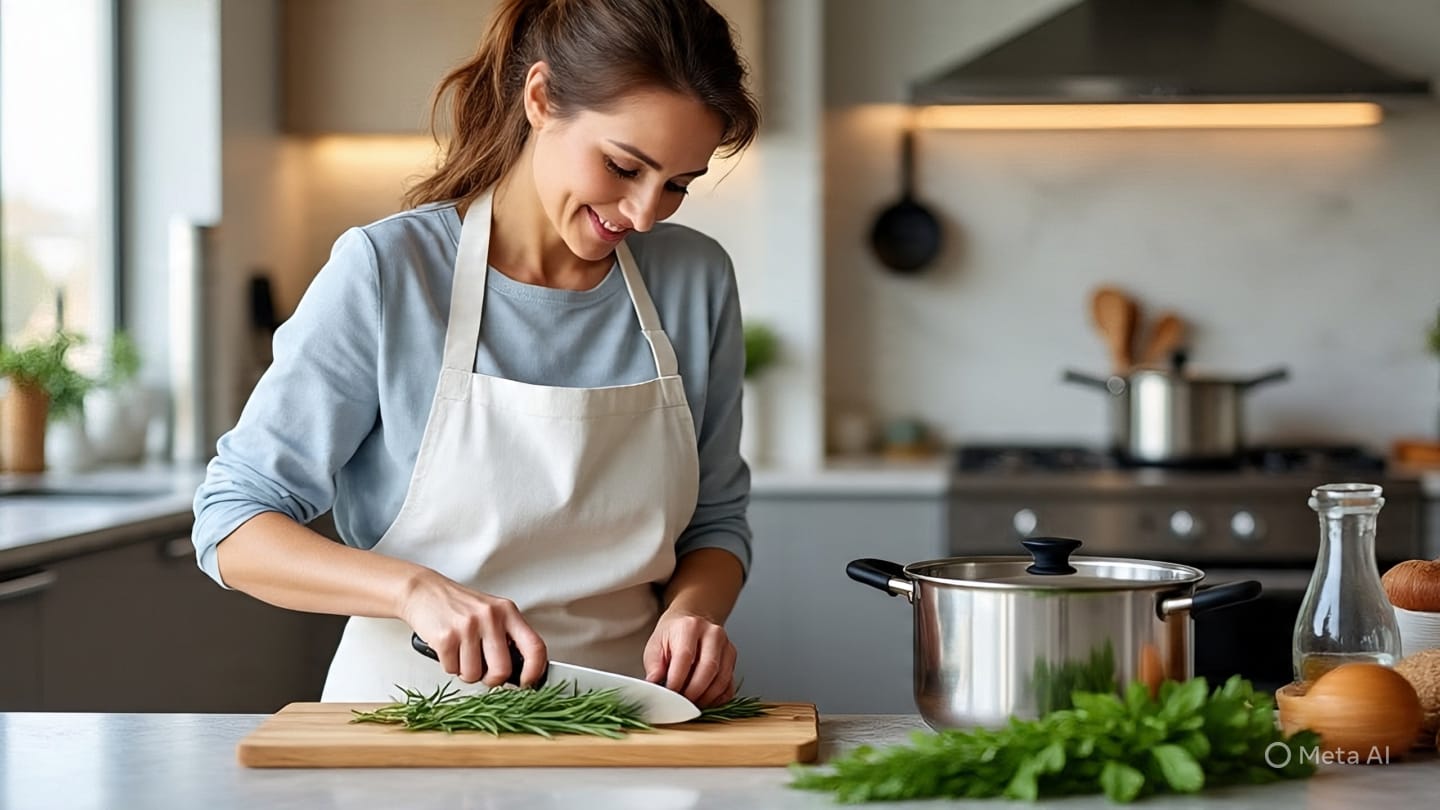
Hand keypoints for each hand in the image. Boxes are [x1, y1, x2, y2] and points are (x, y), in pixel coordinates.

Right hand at [399, 570, 546, 687]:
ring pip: (474, 675)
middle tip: (483, 670)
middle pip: (502, 670)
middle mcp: (491, 617)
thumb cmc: (459, 606)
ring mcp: (468, 626)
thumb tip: (520, 672)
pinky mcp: (446, 637)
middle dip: (491, 679)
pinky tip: (449, 649)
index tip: (526, 682)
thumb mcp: (491, 613)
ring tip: (461, 653)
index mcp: (507, 612)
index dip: (534, 672)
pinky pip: (452, 670)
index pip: (535, 647)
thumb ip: (508, 637)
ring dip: (466, 672)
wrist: (423, 591)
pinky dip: (449, 666)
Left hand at [643, 608, 736, 707]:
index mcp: (689, 626)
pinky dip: (718, 699)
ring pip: (722, 679)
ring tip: (691, 703)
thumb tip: (655, 685)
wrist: (689, 622)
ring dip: (706, 698)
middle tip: (681, 702)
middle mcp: (712, 633)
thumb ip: (654, 666)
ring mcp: (726, 646)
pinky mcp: (732, 659)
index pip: (686, 657)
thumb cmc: (671, 636)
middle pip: (709, 668)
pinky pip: (729, 685)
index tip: (669, 694)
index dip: (677, 680)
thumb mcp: (655, 646)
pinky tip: (705, 701)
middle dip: (694, 692)